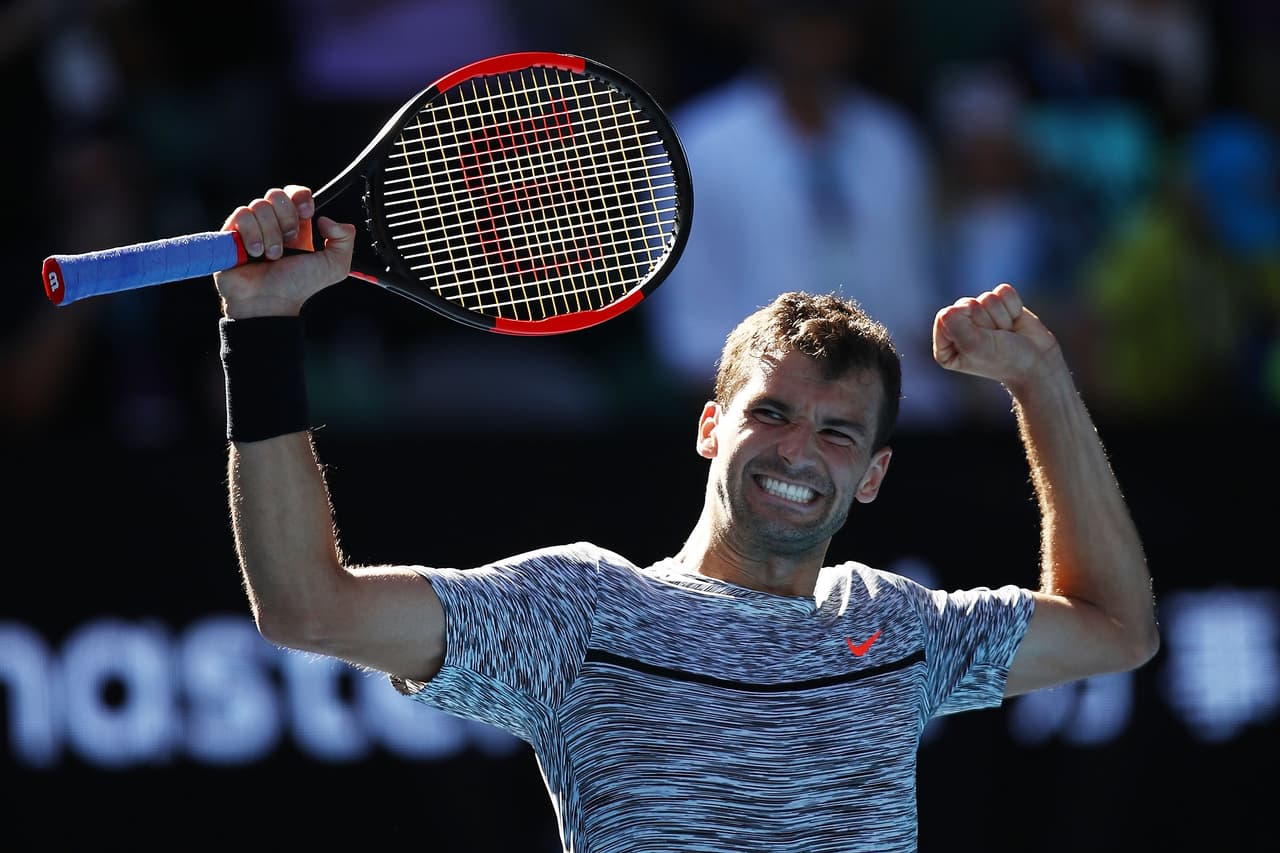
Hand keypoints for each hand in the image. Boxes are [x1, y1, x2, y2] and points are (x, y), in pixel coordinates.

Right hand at [214, 185, 355, 318]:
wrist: (270, 301)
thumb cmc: (298, 286)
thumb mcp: (335, 266)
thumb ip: (345, 238)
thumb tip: (325, 219)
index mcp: (297, 226)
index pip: (296, 193)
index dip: (300, 197)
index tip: (306, 213)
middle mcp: (273, 223)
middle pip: (277, 195)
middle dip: (286, 219)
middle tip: (289, 242)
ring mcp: (252, 227)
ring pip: (259, 205)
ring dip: (270, 233)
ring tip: (271, 256)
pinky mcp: (232, 232)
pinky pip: (241, 214)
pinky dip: (251, 235)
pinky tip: (254, 254)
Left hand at [932, 283, 1060, 389]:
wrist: (1038, 363)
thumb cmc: (1004, 360)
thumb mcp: (973, 346)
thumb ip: (955, 324)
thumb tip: (956, 306)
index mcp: (946, 344)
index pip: (945, 315)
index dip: (966, 323)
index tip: (978, 342)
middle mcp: (960, 328)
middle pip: (967, 304)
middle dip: (987, 321)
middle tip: (996, 339)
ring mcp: (981, 316)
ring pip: (987, 297)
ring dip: (1001, 317)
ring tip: (1005, 334)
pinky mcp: (1001, 306)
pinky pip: (1003, 291)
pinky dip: (1013, 306)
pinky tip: (1015, 323)